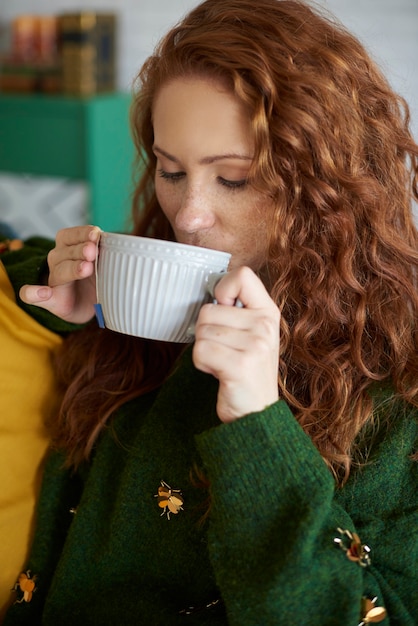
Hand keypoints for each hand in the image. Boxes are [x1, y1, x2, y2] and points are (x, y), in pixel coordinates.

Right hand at [19, 225, 100, 323]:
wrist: (86, 305)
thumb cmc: (96, 279)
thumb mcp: (104, 263)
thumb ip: (109, 253)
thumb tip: (126, 244)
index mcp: (69, 247)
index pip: (71, 234)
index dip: (83, 233)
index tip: (97, 234)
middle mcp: (58, 260)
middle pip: (67, 252)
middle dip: (81, 250)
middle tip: (93, 252)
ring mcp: (53, 279)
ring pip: (59, 270)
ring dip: (72, 268)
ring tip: (85, 268)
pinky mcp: (48, 299)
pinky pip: (31, 295)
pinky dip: (33, 293)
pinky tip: (43, 293)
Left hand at [193, 266, 279, 422]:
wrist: (257, 414)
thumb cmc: (247, 371)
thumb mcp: (253, 334)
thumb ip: (238, 310)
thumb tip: (211, 290)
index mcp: (268, 312)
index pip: (242, 276)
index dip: (222, 289)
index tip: (224, 310)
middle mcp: (265, 325)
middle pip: (209, 309)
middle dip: (206, 332)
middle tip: (224, 350)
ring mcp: (255, 344)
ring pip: (202, 331)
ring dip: (204, 350)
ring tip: (223, 362)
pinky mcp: (240, 364)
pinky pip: (200, 351)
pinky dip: (201, 364)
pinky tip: (218, 372)